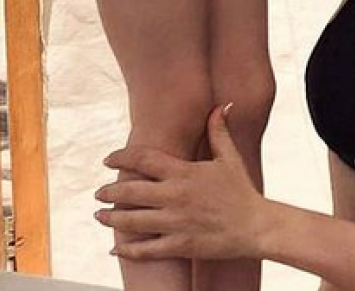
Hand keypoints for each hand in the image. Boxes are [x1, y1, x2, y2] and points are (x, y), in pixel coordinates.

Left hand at [94, 106, 270, 260]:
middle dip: (109, 191)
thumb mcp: (229, 157)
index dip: (121, 157)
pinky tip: (116, 249)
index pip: (143, 159)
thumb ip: (218, 130)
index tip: (107, 160)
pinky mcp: (181, 245)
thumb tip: (220, 105)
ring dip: (112, 219)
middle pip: (131, 191)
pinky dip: (128, 249)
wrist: (257, 226)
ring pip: (133, 220)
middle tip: (98, 193)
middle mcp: (176, 196)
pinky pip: (147, 250)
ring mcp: (177, 222)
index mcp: (184, 172)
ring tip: (99, 216)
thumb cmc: (241, 190)